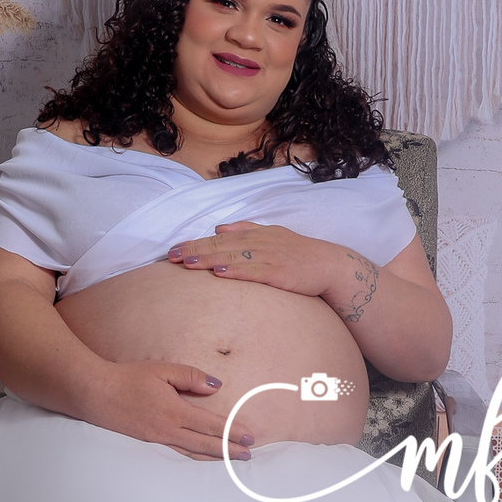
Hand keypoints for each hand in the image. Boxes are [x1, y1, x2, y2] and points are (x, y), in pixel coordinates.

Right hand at [84, 358, 256, 461]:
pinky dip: (195, 457)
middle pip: (206, 444)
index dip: (232, 431)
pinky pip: (178, 453)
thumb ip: (191, 377)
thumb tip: (216, 387)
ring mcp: (158, 440)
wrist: (96, 393)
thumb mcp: (161, 369)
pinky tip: (203, 458)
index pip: (211, 424)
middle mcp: (168, 430)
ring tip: (233, 461)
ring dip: (215, 457)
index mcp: (174, 411)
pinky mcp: (149, 443)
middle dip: (230, 450)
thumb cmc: (128, 378)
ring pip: (193, 453)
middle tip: (249, 454)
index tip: (250, 436)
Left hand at [166, 221, 340, 297]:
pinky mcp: (280, 273)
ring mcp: (270, 257)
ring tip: (188, 263)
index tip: (175, 249)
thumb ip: (245, 230)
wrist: (330, 266)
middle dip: (195, 250)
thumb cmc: (299, 254)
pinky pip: (255, 271)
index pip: (220, 238)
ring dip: (210, 259)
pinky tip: (220, 273)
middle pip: (222, 245)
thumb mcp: (272, 236)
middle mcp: (260, 242)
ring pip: (234, 257)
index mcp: (256, 234)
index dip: (196, 243)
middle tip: (171, 256)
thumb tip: (219, 228)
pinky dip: (237, 271)